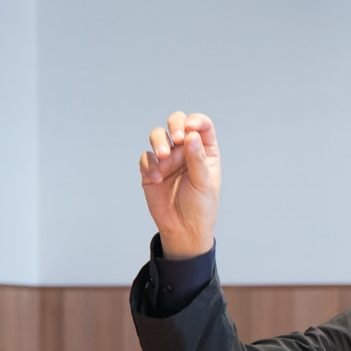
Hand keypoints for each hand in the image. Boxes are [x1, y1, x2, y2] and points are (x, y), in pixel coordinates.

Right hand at [139, 111, 220, 259]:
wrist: (184, 229)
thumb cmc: (200, 206)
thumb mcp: (204, 183)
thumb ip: (197, 159)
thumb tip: (191, 136)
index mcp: (204, 150)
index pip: (202, 126)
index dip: (196, 121)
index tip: (191, 128)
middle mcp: (185, 150)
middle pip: (177, 123)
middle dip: (175, 125)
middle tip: (177, 138)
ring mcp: (167, 159)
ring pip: (158, 135)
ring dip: (159, 141)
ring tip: (163, 156)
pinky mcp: (151, 170)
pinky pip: (146, 158)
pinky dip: (150, 165)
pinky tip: (157, 179)